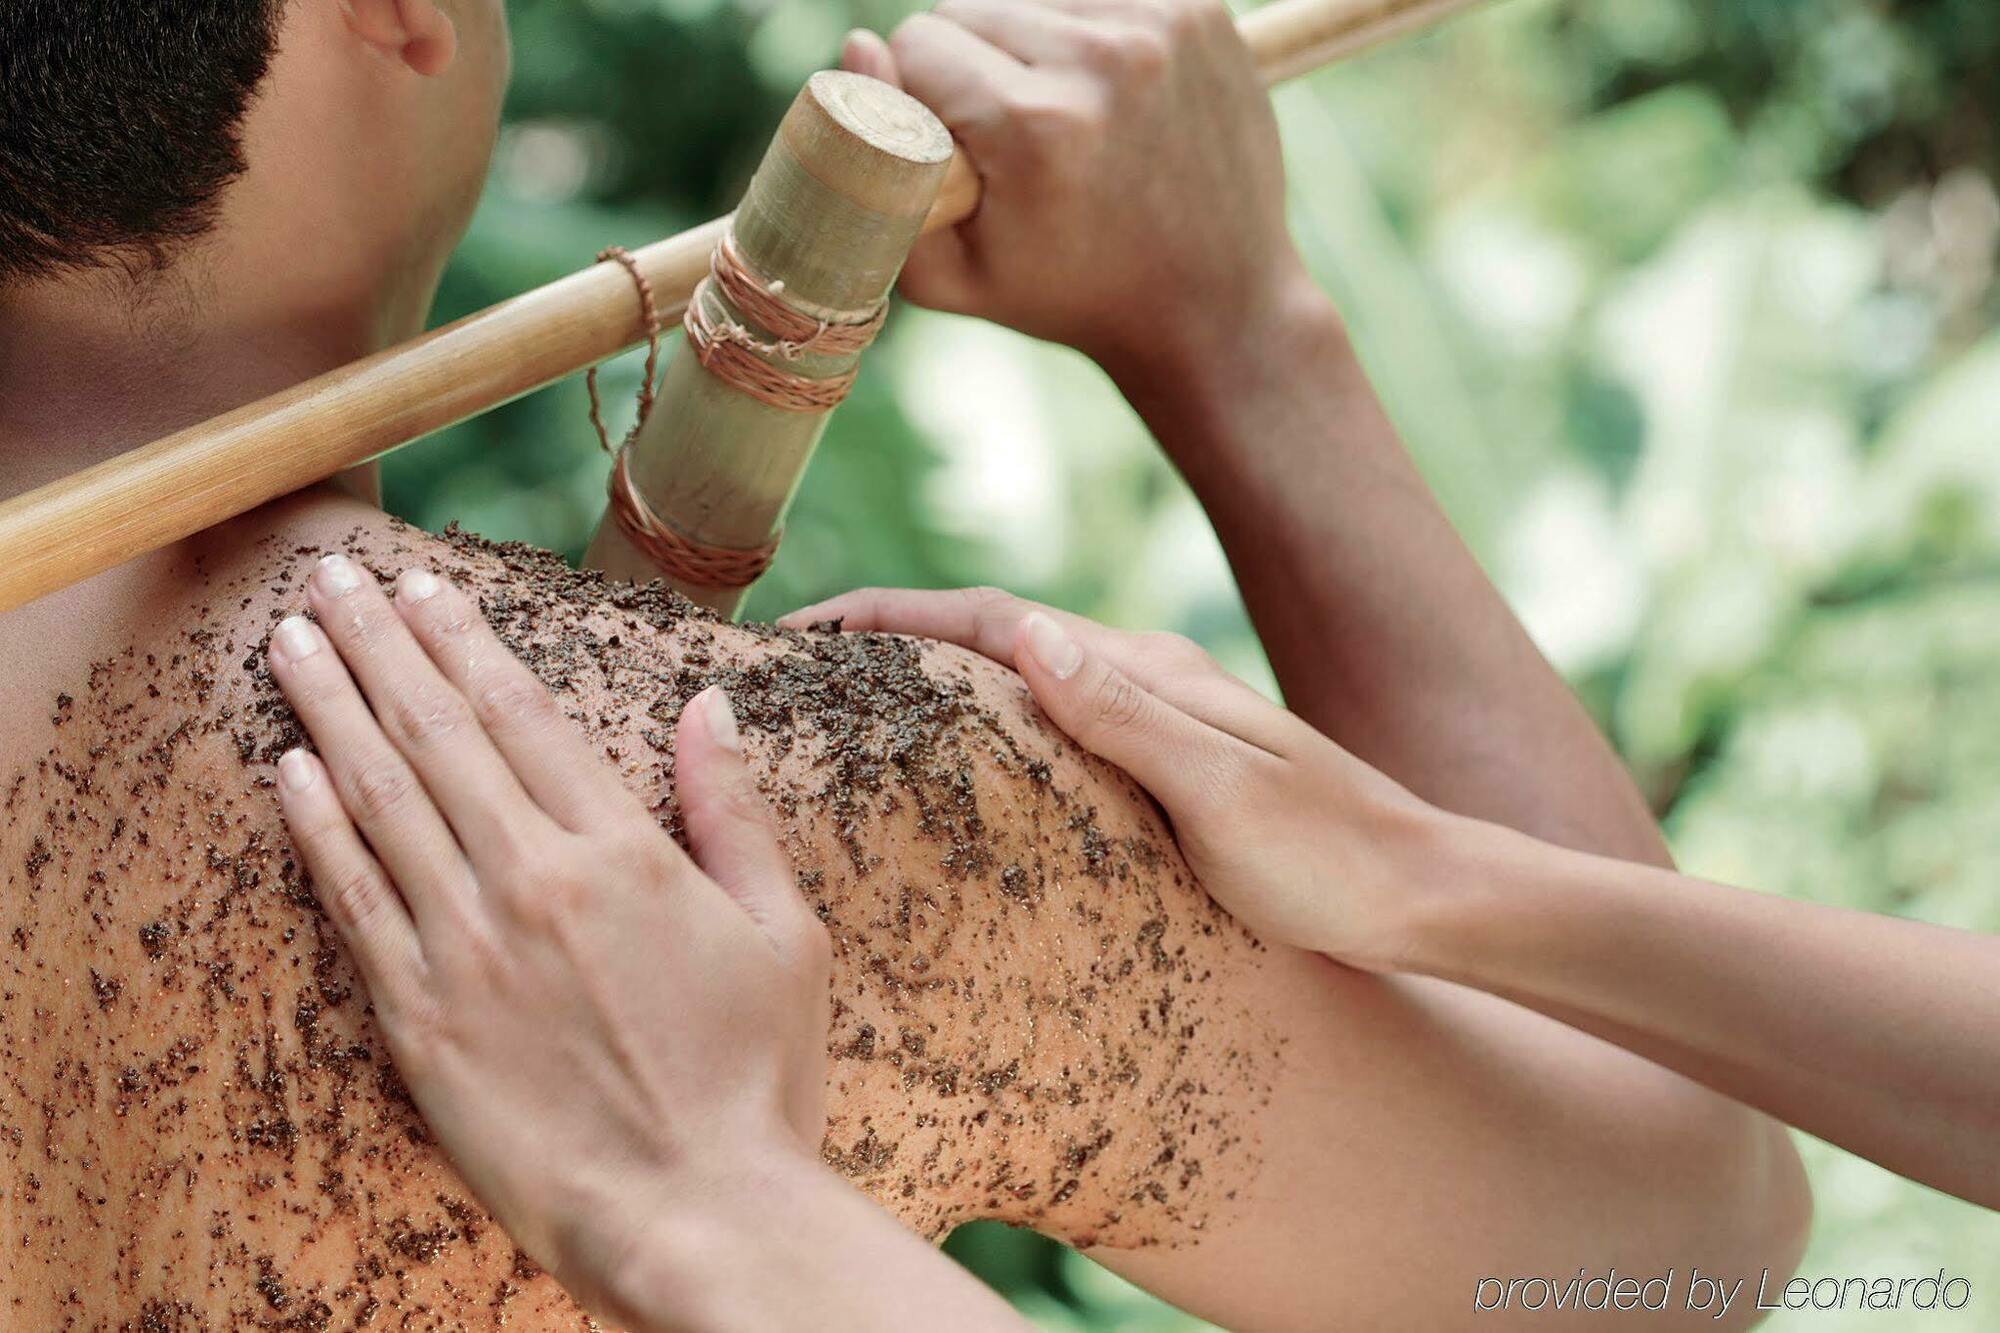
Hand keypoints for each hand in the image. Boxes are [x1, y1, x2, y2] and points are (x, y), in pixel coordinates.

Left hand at [265, 555, 831, 1323]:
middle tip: (334, 576)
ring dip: (330, 709)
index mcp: (622, 853)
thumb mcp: (784, 935)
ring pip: (381, 801)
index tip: (423, 588)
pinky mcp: (419, 1022)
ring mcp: (466, 950)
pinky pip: (354, 903)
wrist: (697, 1213)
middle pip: (437, 735)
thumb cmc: (756, 1078)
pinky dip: (318, 828)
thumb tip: (708, 709)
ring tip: (292, 640)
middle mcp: (532, 882)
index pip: (522, 715)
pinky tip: (290, 770)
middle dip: (380, 644)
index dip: (464, 641)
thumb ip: (732, 814)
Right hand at [782, 587, 1449, 971]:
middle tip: (803, 663)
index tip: (806, 626)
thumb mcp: (1224, 792)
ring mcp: (1159, 718)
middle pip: (997, 634)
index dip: (895, 615)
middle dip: (897, 634)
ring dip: (939, 674)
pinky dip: (990, 721)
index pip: (995, 620)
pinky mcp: (1170, 763)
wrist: (1425, 893)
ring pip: (1024, 675)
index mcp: (1147, 673)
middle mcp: (1146, 679)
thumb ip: (1128, 715)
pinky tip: (970, 760)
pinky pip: (1055, 723)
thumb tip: (1029, 634)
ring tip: (856, 703)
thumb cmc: (1331, 858)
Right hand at [844, 0, 1310, 377]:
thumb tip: (856, 47)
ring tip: (1058, 119)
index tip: (952, 146)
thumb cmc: (1072, 298)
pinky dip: (1084, 33)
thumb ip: (872, 172)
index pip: (919, 40)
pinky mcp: (1200, 8)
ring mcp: (1161, 25)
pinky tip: (1103, 95)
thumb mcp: (950, 275)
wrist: (1214, 307)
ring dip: (1026, 44)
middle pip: (970, 7)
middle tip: (1007, 140)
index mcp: (1037, 124)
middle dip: (970, 66)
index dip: (918, 93)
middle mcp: (1104, 59)